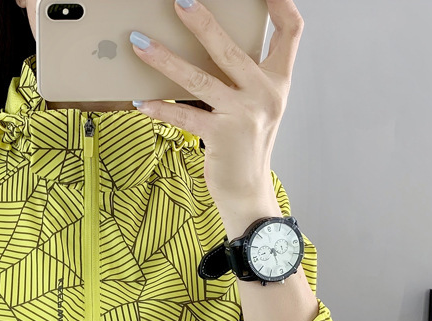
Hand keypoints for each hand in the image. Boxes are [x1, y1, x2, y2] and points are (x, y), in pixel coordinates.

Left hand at [129, 0, 303, 205]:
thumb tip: (207, 46)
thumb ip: (244, 77)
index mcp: (278, 81)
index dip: (281, 3)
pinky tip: (142, 102)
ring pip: (199, 79)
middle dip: (202, 22)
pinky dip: (160, 109)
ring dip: (165, 60)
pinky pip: (184, 116)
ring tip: (140, 44)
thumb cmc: (247, 145)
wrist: (248, 191)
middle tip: (179, 2)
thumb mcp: (258, 107)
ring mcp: (244, 115)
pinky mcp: (221, 136)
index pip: (290, 31)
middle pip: (231, 48)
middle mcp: (265, 94)